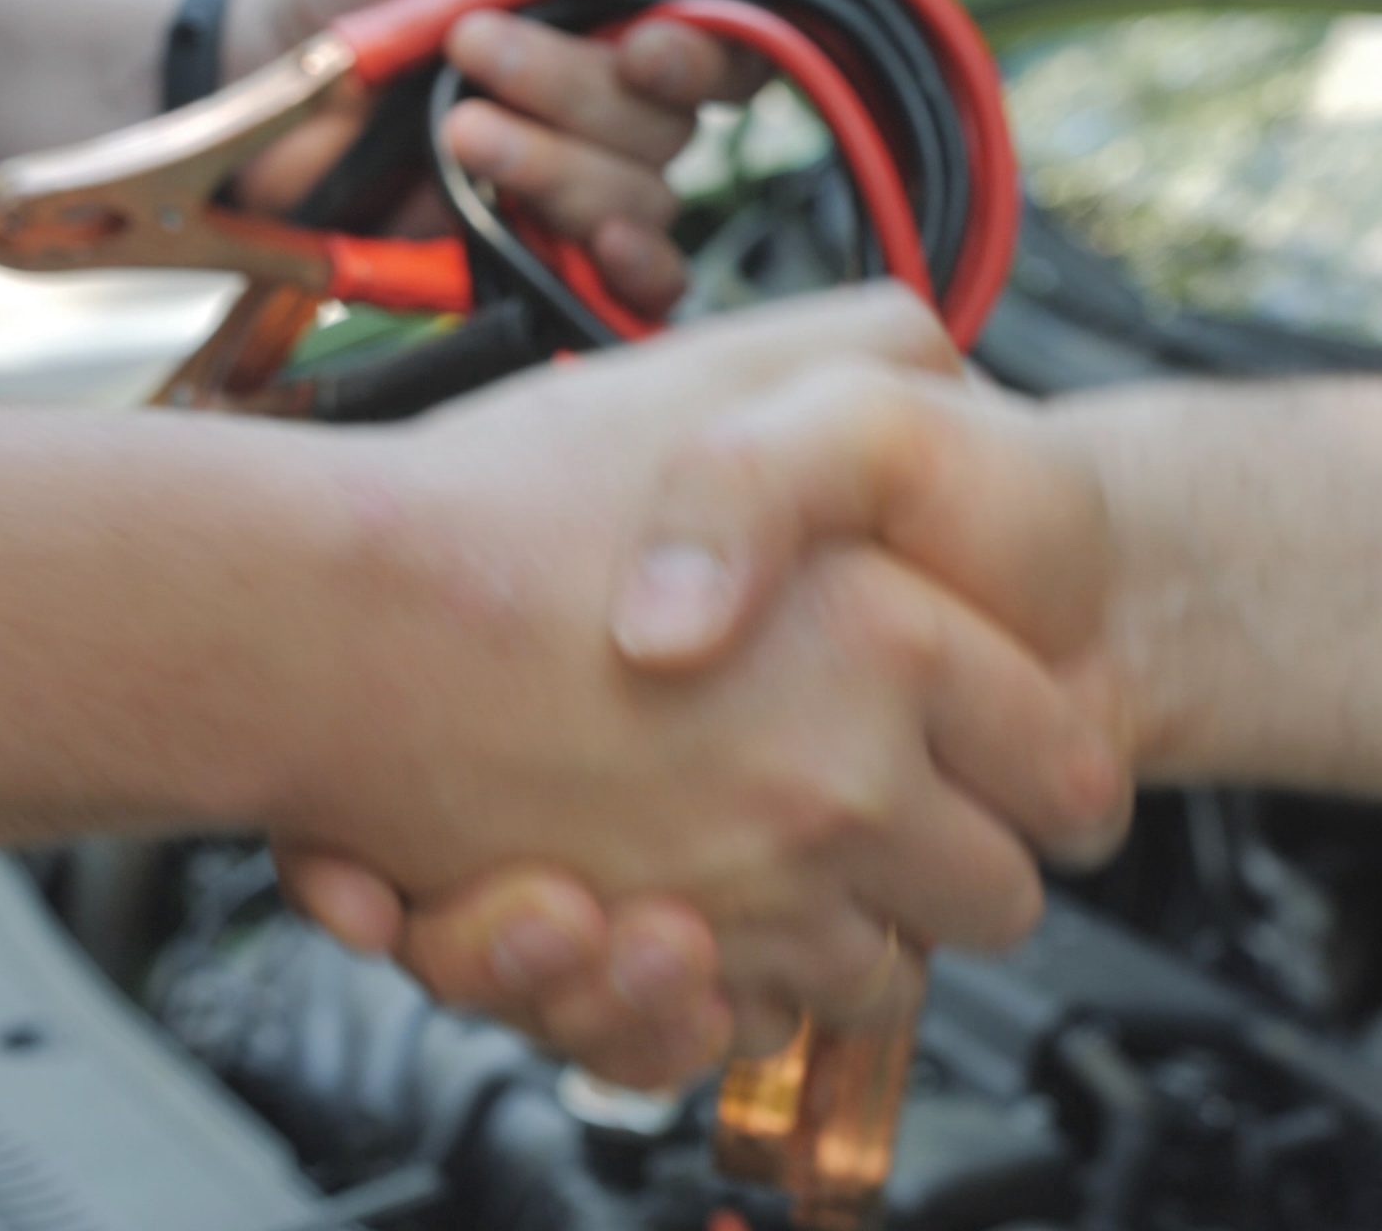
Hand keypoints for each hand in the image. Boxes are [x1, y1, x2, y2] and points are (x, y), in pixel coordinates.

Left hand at [219, 0, 762, 315]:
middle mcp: (626, 103)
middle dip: (572, 89)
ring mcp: (589, 184)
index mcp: (628, 12)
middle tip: (470, 48)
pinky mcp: (549, 256)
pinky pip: (640, 286)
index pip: (729, 45)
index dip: (706, 53)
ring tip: (454, 126)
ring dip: (550, 161)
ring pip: (641, 195)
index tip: (637, 45)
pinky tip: (591, 245)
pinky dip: (633, 270)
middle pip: (671, 122)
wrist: (269, 74)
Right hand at [263, 289, 1110, 1079]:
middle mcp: (839, 785)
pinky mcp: (646, 967)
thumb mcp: (739, 367)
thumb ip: (889, 353)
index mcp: (894, 642)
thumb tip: (965, 378)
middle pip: (994, 900)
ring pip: (874, 974)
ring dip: (838, 927)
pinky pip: (754, 1028)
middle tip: (895, 802)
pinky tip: (683, 900)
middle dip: (955, 864)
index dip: (1045, 764)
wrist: (312, 611)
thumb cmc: (510, 492)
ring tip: (761, 837)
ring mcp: (745, 892)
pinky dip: (732, 991)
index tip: (1017, 757)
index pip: (1069, 775)